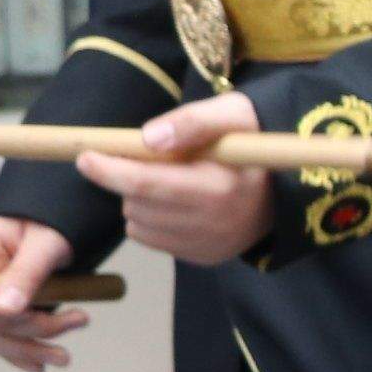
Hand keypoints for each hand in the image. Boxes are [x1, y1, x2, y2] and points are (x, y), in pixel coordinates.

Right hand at [0, 213, 85, 371]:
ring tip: (64, 358)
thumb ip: (26, 273)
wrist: (57, 215)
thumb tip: (6, 309)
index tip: (34, 316)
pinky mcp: (4, 306)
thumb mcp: (46, 242)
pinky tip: (40, 368)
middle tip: (75, 323)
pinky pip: (6, 335)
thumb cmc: (51, 218)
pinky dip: (23, 353)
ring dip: (30, 350)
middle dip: (27, 333)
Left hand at [74, 92, 275, 264]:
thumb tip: (147, 139)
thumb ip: (192, 121)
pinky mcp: (204, 257)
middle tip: (141, 159)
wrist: (286, 185)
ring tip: (166, 181)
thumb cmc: (250, 140)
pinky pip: (152, 240)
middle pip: (137, 205)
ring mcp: (208, 245)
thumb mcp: (231, 113)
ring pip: (138, 225)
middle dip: (127, 180)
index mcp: (219, 187)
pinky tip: (174, 203)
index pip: (148, 184)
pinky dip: (150, 220)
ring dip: (137, 201)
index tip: (86, 157)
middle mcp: (213, 223)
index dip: (111, 171)